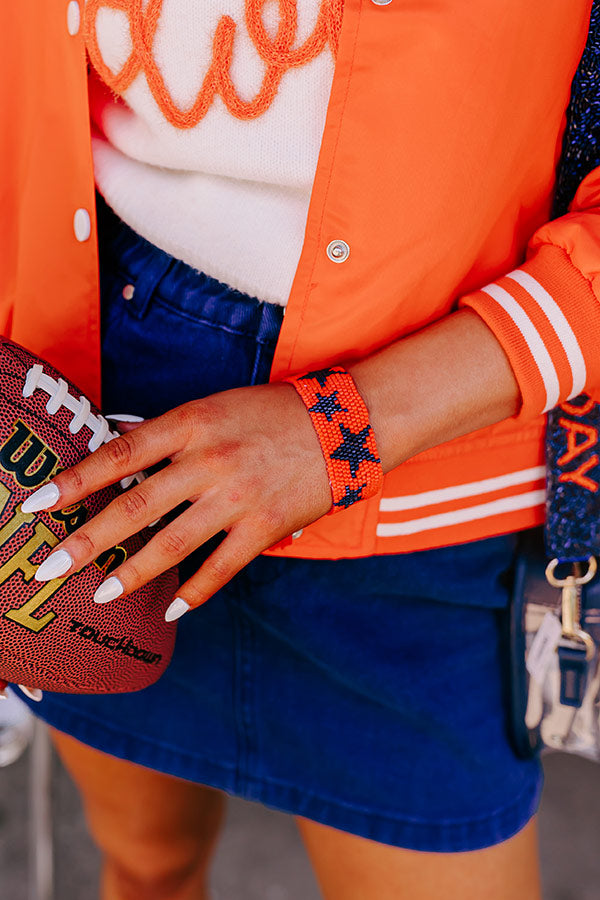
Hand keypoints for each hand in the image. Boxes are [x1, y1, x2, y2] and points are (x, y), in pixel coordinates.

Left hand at [25, 383, 331, 618]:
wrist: (345, 424)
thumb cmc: (273, 413)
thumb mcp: (215, 407)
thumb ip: (169, 436)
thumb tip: (119, 458)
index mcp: (192, 423)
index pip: (119, 453)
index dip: (73, 480)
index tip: (35, 505)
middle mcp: (210, 460)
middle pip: (136, 506)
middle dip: (88, 541)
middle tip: (49, 568)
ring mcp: (238, 496)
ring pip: (173, 543)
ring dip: (133, 574)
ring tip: (100, 596)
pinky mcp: (266, 526)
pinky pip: (222, 567)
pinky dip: (196, 591)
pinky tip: (173, 609)